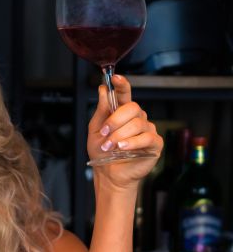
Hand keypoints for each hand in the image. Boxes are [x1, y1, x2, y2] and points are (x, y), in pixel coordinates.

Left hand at [88, 74, 162, 190]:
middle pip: (132, 108)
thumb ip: (101, 111)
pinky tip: (122, 148)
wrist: (109, 174)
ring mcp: (148, 130)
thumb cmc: (102, 152)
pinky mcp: (155, 144)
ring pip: (137, 124)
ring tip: (110, 146)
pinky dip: (132, 142)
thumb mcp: (95, 130)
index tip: (115, 78)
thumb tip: (103, 90)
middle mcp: (137, 119)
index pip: (124, 94)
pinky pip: (146, 137)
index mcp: (121, 113)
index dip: (122, 85)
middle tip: (104, 133)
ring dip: (119, 135)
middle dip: (115, 120)